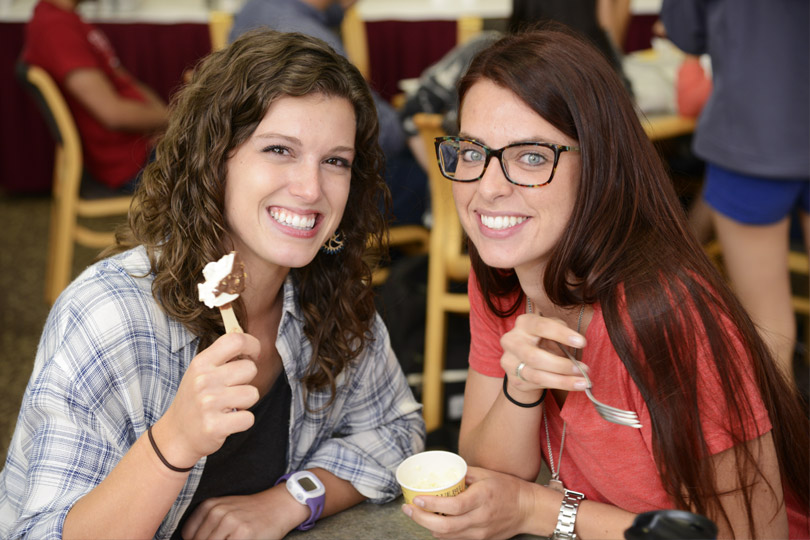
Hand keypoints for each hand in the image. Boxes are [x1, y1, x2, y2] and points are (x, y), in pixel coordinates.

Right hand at [154, 333, 260, 467]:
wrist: (176, 435)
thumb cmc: (194, 401)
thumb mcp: (200, 372)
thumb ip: (223, 358)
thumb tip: (251, 345)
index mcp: (201, 363)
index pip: (235, 340)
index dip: (252, 345)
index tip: (254, 354)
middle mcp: (204, 380)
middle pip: (250, 368)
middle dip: (247, 380)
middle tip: (231, 391)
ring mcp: (208, 403)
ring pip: (252, 394)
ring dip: (245, 403)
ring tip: (227, 407)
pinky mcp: (215, 426)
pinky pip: (248, 418)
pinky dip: (243, 422)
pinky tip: (228, 421)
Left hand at [181, 486, 307, 539]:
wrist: (279, 506)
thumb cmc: (251, 513)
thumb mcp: (225, 510)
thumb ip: (206, 526)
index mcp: (210, 505)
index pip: (188, 535)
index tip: (213, 537)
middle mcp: (218, 512)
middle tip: (228, 536)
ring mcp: (231, 523)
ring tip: (235, 537)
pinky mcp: (243, 534)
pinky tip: (243, 539)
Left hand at [402, 467, 547, 539]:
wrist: (527, 509)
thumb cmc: (507, 488)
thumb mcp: (486, 473)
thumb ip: (463, 473)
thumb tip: (443, 470)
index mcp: (482, 498)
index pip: (453, 506)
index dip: (432, 505)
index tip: (417, 499)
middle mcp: (480, 518)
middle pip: (446, 527)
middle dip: (422, 520)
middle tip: (407, 510)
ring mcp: (480, 532)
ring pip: (447, 536)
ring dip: (428, 526)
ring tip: (416, 514)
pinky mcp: (480, 539)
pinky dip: (441, 532)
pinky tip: (433, 522)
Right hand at [500, 313, 587, 395]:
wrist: (523, 362)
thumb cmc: (542, 342)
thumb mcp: (551, 332)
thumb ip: (561, 332)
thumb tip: (577, 342)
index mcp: (524, 323)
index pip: (542, 326)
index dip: (562, 334)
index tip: (582, 342)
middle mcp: (512, 340)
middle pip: (534, 356)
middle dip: (561, 364)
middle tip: (582, 368)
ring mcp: (510, 361)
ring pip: (537, 375)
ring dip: (563, 379)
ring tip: (582, 382)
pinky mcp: (514, 378)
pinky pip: (538, 384)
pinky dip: (558, 384)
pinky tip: (573, 385)